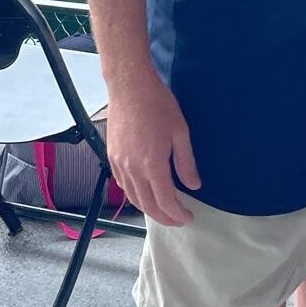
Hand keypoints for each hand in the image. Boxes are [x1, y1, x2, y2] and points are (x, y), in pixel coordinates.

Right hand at [104, 78, 199, 225]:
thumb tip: (193, 186)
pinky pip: (122, 184)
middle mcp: (132, 168)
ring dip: (148, 209)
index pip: (165, 201)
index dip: (177, 214)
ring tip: (163, 211)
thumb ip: (186, 162)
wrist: (129, 86)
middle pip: (147, 205)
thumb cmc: (158, 104)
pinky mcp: (111, 156)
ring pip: (132, 197)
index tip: (188, 217)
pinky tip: (144, 193)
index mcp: (152, 164)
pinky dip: (134, 195)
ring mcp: (119, 163)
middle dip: (164, 217)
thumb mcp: (180, 132)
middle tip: (178, 220)